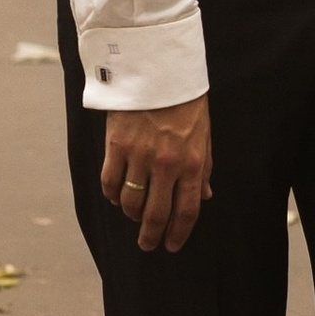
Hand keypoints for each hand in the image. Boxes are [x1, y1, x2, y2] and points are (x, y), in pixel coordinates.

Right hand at [99, 95, 213, 252]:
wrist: (158, 69)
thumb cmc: (185, 101)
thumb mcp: (204, 134)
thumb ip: (204, 167)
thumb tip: (205, 197)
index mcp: (192, 162)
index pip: (186, 211)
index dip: (178, 234)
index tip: (172, 246)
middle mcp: (166, 164)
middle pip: (156, 214)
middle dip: (151, 236)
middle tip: (147, 245)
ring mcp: (139, 156)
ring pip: (131, 203)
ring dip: (131, 215)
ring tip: (133, 215)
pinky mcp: (116, 146)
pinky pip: (110, 183)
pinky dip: (113, 195)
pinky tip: (117, 196)